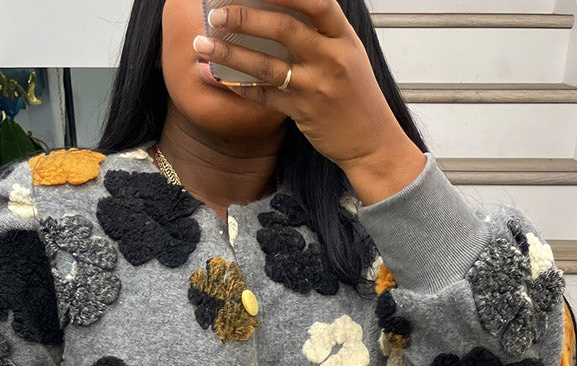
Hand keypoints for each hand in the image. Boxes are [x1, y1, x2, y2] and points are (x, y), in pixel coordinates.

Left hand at [193, 0, 418, 171]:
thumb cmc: (357, 96)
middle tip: (217, 14)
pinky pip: (265, 97)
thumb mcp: (348, 55)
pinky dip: (242, 86)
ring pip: (267, 66)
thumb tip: (278, 12)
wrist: (373, 142)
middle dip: (245, 18)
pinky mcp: (304, 114)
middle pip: (284, 28)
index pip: (316, 2)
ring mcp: (317, 87)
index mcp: (344, 38)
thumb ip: (319, 34)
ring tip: (203, 45)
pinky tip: (222, 79)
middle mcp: (331, 59)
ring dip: (231, 54)